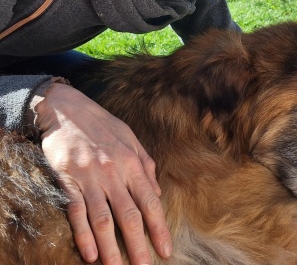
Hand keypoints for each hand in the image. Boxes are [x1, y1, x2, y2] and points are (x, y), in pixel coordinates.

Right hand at [35, 83, 171, 264]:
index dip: (159, 228)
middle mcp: (113, 171)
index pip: (149, 201)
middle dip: (138, 245)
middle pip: (128, 215)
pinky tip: (90, 254)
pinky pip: (76, 211)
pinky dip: (83, 234)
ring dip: (110, 248)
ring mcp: (89, 176)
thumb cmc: (103, 125)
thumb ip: (146, 165)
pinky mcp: (67, 179)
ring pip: (103, 218)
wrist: (68, 109)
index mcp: (131, 162)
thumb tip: (157, 193)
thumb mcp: (130, 138)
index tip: (165, 250)